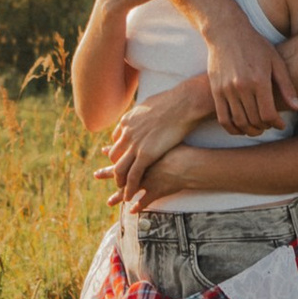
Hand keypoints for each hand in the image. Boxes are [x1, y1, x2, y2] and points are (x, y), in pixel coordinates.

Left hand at [102, 80, 200, 201]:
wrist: (182, 104)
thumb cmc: (172, 102)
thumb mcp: (150, 104)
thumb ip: (143, 112)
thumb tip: (144, 110)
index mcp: (127, 121)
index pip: (117, 140)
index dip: (119, 150)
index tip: (122, 157)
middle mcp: (126, 134)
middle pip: (115, 156)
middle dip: (115, 168)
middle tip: (118, 177)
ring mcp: (134, 145)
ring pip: (120, 169)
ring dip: (120, 182)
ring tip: (121, 191)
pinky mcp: (145, 156)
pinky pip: (133, 176)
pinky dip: (129, 188)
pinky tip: (129, 196)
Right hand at [205, 21, 297, 134]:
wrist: (226, 31)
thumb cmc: (255, 45)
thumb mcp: (276, 61)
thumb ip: (286, 86)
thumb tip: (297, 108)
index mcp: (259, 80)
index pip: (268, 114)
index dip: (276, 123)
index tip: (280, 124)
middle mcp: (242, 86)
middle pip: (254, 120)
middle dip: (265, 126)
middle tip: (269, 124)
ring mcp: (227, 89)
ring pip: (239, 122)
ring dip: (250, 130)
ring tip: (257, 127)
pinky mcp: (216, 90)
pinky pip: (223, 118)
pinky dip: (232, 128)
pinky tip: (240, 127)